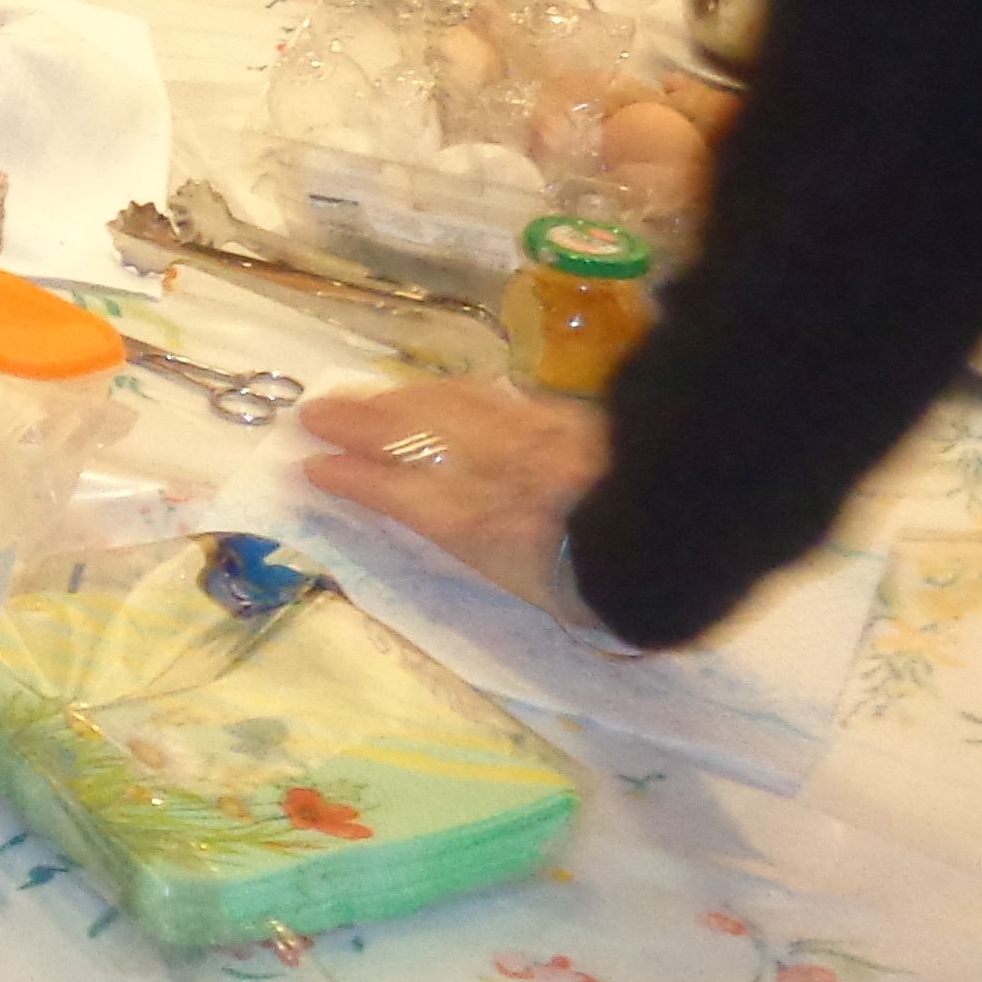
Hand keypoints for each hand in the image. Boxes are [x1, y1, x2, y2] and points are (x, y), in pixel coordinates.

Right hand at [296, 381, 613, 618]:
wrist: (670, 539)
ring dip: (398, 401)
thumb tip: (461, 527)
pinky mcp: (555, 416)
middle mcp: (484, 472)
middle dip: (357, 423)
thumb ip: (486, 548)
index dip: (351, 478)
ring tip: (368, 399)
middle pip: (408, 437)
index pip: (394, 491)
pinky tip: (444, 392)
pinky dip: (455, 393)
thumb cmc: (601, 589)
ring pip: (444, 407)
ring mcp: (519, 436)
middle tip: (315, 412)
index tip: (312, 468)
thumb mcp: (530, 587)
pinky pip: (491, 396)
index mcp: (474, 524)